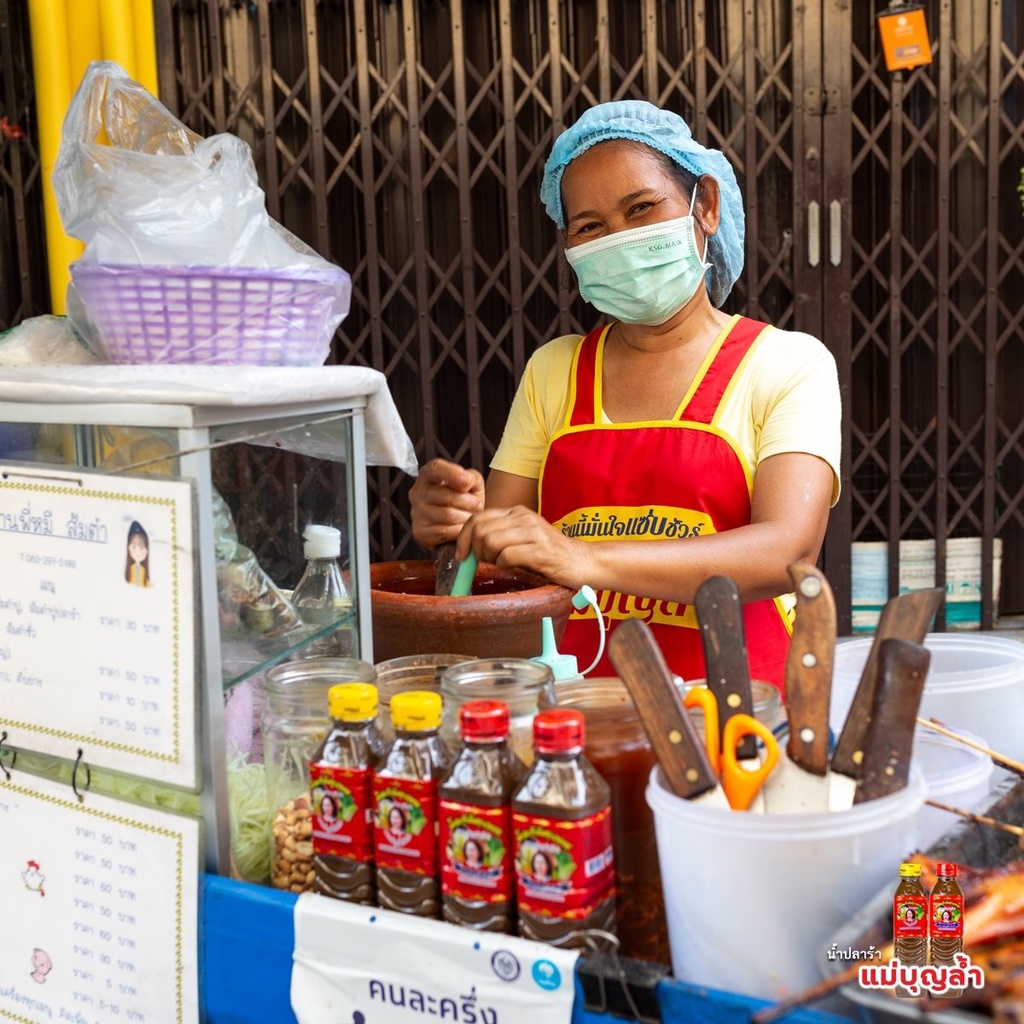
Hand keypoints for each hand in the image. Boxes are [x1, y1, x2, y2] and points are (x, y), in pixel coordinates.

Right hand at [410, 458, 484, 549]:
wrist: (458, 526)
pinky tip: (463, 528)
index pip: (435, 468)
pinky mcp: (419, 532)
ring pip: (447, 515)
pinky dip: (459, 531)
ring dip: (466, 517)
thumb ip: (471, 477)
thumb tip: (466, 481)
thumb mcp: (471, 484)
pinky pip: (445, 532)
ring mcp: (416, 513)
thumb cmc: (464, 500)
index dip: (451, 473)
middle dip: (469, 502)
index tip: (467, 482)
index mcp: (428, 475)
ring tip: (471, 516)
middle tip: (478, 506)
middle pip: (446, 496)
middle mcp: (417, 492)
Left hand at [457, 505, 593, 588]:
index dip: (463, 537)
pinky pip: (507, 556)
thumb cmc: (550, 554)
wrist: (584, 561)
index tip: (462, 555)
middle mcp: (523, 517)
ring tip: (502, 565)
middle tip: (485, 563)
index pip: (477, 517)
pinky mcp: (540, 551)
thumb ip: (500, 536)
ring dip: (490, 558)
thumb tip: (469, 547)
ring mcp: (533, 532)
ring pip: (490, 541)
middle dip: (476, 551)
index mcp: (516, 512)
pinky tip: (515, 568)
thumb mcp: (523, 537)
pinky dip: (504, 566)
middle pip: (480, 529)